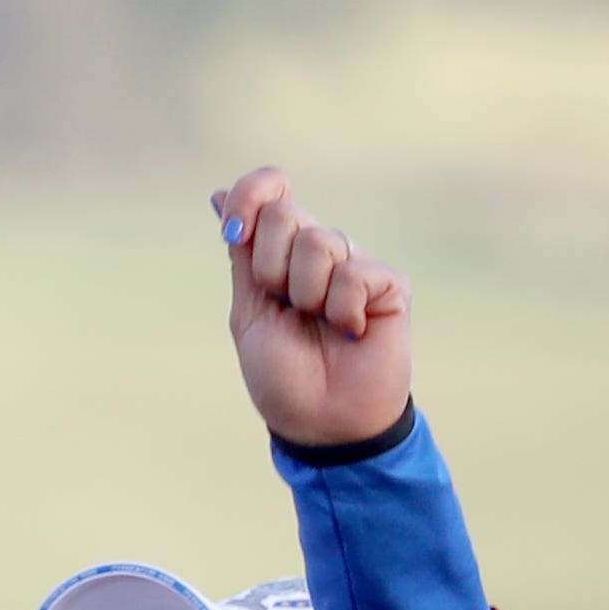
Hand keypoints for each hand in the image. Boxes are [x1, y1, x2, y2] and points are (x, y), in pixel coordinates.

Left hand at [217, 166, 408, 449]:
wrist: (320, 421)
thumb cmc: (282, 374)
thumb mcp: (249, 312)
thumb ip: (242, 255)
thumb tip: (219, 194)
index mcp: (279, 252)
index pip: (270, 188)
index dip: (251, 195)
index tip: (233, 232)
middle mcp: (318, 249)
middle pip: (285, 213)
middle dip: (269, 267)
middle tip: (283, 306)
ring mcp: (355, 264)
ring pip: (319, 242)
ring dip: (305, 295)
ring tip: (318, 325)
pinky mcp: (389, 284)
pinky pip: (354, 274)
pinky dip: (341, 310)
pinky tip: (351, 331)